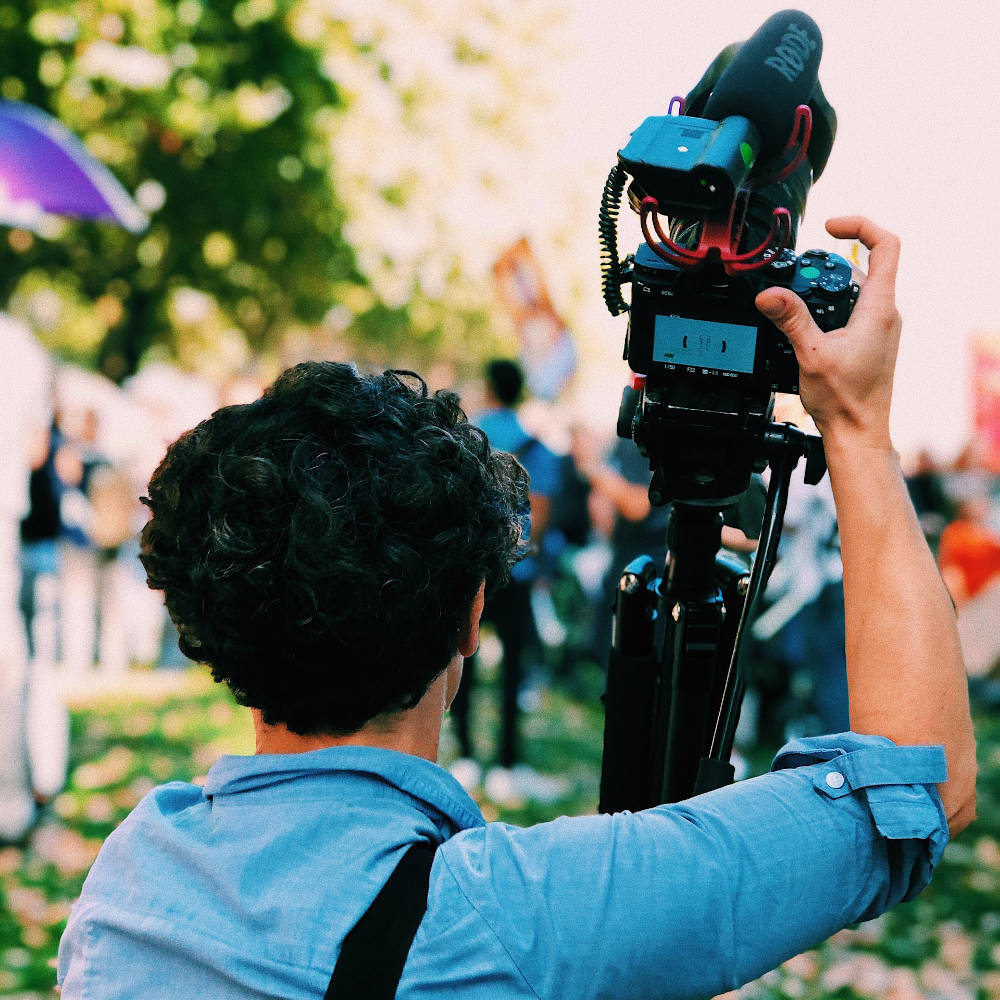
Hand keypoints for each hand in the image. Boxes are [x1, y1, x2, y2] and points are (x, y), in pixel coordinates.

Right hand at [755, 216, 901, 451]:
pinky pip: (852, 309)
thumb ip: (791, 319)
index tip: (829, 227)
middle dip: (828, 263)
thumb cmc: (845, 400)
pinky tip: (805, 324)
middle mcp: (885, 314)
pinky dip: (829, 306)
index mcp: (879, 309)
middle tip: (798, 273)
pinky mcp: (869, 341)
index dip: (859, 226)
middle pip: (863, 265)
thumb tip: (769, 294)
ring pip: (856, 289)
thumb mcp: (811, 354)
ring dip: (826, 287)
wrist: (857, 432)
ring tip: (796, 299)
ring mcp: (879, 328)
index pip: (886, 245)